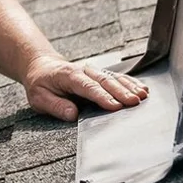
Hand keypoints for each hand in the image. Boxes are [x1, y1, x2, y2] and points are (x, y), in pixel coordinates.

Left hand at [22, 54, 149, 121]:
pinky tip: (142, 88)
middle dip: (121, 92)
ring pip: (114, 77)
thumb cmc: (41, 85)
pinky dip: (130, 82)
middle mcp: (83, 71)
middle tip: (134, 102)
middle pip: (105, 81)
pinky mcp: (100, 74)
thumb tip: (73, 114)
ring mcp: (93, 71)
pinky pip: (117, 77)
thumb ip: (55, 106)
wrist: (42, 67)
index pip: (87, 87)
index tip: (115, 106)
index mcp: (68, 76)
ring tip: (142, 95)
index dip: (102, 96)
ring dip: (129, 86)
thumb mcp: (39, 98)